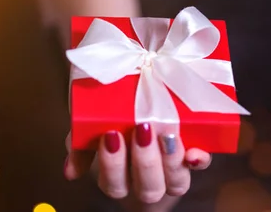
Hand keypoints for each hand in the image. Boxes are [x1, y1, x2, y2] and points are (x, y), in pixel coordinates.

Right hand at [64, 123, 211, 202]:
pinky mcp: (194, 156)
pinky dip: (200, 160)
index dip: (113, 166)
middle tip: (141, 129)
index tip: (111, 135)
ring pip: (175, 182)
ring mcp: (173, 170)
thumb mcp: (92, 122)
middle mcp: (147, 179)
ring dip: (171, 160)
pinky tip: (196, 152)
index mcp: (118, 175)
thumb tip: (69, 172)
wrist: (144, 82)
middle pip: (147, 188)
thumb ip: (80, 142)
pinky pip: (201, 166)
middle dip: (144, 161)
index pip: (114, 185)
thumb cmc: (111, 110)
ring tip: (167, 133)